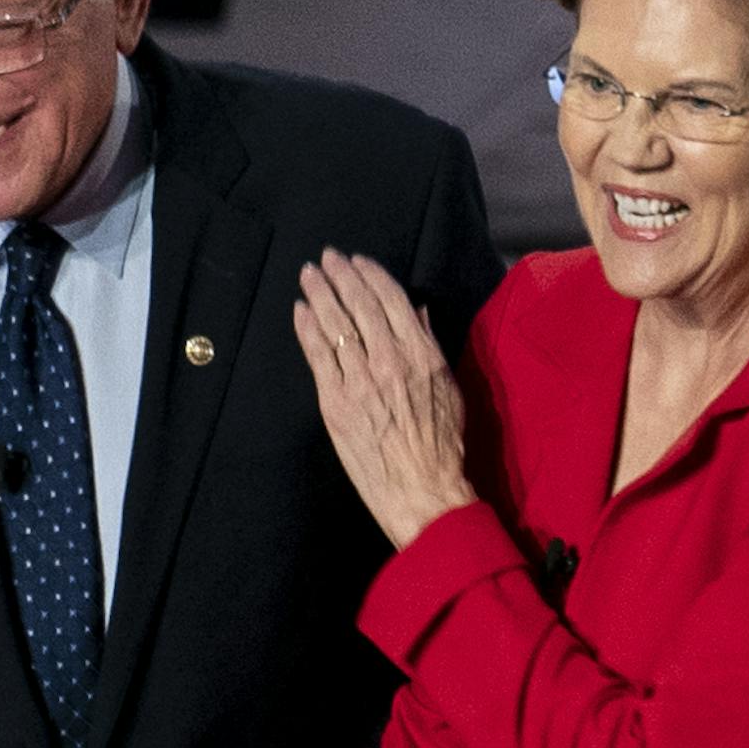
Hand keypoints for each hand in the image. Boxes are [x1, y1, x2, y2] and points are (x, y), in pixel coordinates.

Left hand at [293, 249, 477, 548]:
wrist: (421, 489)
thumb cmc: (441, 443)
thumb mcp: (448, 388)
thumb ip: (430, 345)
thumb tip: (417, 312)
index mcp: (420, 354)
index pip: (391, 299)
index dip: (370, 274)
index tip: (357, 260)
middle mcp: (389, 360)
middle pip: (359, 305)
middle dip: (340, 276)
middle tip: (326, 258)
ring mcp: (359, 381)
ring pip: (335, 325)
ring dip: (319, 294)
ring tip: (309, 275)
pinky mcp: (335, 402)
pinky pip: (318, 356)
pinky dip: (307, 329)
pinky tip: (300, 311)